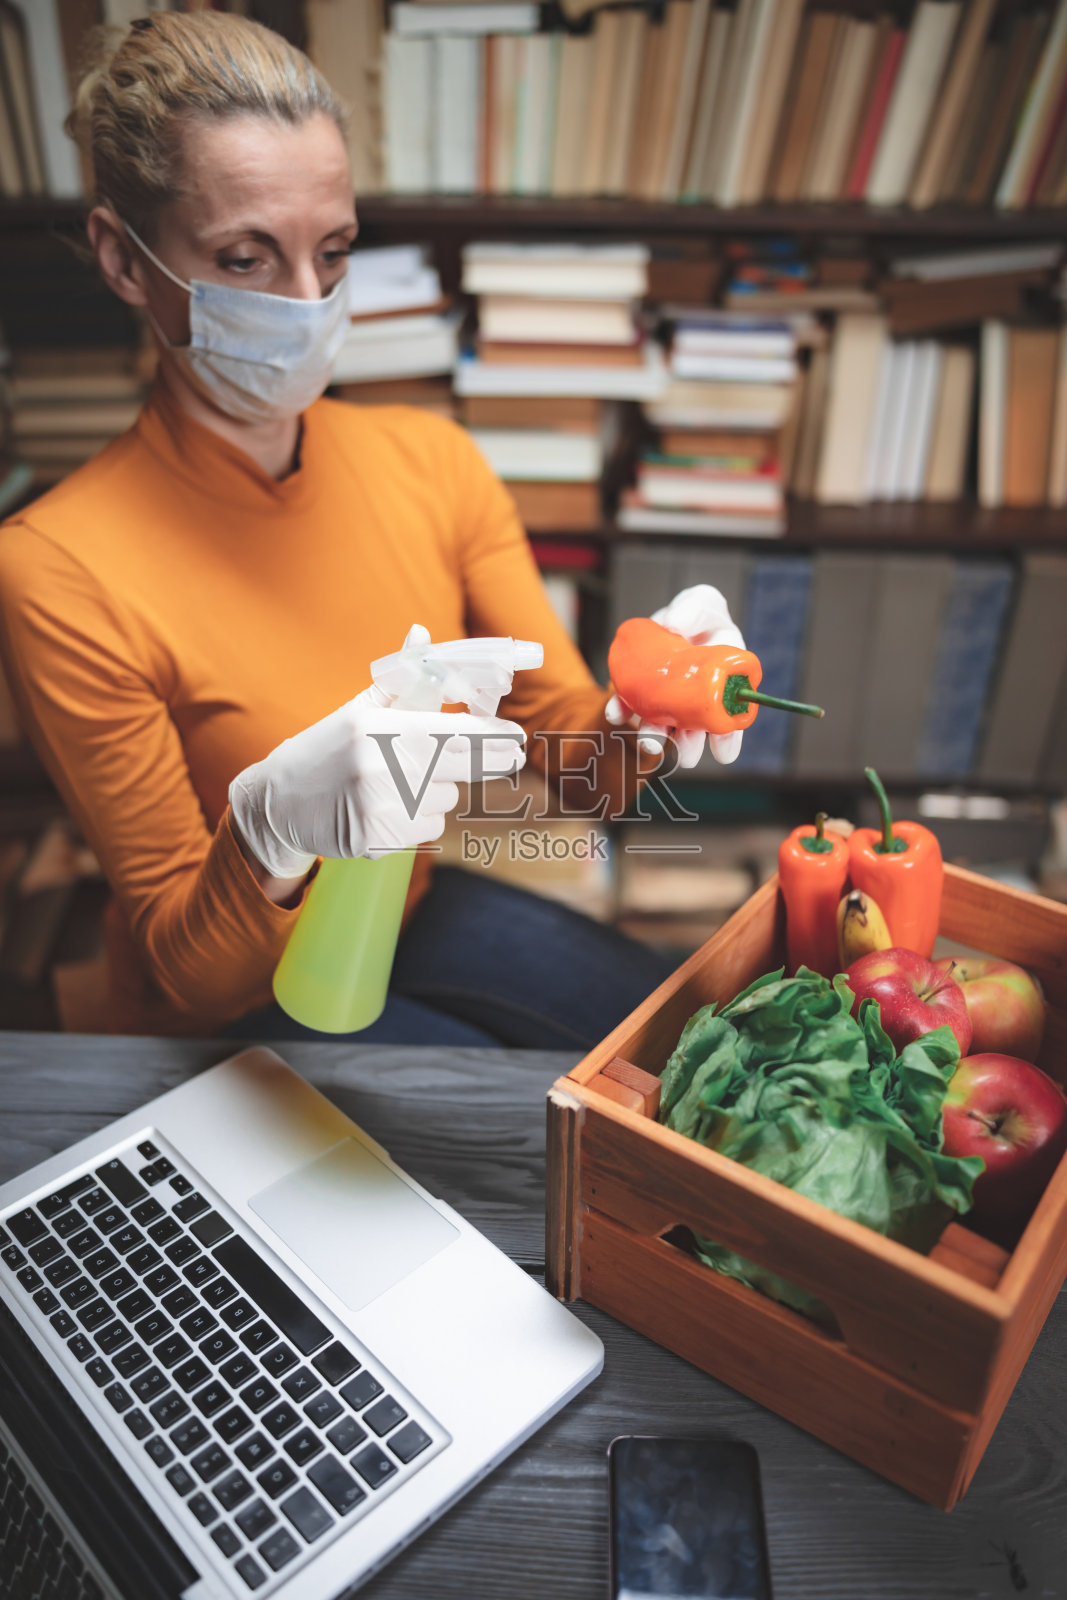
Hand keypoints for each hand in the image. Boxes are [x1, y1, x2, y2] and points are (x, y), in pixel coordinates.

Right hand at [230, 626, 525, 877]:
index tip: (517, 739)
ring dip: (438, 792)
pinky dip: (419, 821)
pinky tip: (389, 810)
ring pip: (446, 800)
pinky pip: (427, 829)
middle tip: (509, 757)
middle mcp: (379, 764)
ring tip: (400, 786)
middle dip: (488, 762)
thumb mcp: (358, 710)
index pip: (452, 731)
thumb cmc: (327, 749)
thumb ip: (399, 679)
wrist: (277, 803)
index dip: (492, 737)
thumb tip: (422, 633)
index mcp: (378, 725)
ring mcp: (378, 804)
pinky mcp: (376, 838)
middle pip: (460, 768)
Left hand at [605, 585, 746, 767]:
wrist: (659, 621)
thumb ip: (696, 609)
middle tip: (686, 756)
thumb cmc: (692, 613)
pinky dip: (622, 711)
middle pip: (695, 725)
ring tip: (651, 743)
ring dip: (656, 735)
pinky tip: (617, 715)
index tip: (724, 753)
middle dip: (690, 743)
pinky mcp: (638, 694)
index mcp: (720, 680)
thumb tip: (675, 626)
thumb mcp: (702, 602)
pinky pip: (629, 706)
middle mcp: (694, 697)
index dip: (728, 736)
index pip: (728, 712)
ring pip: (662, 722)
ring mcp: (665, 699)